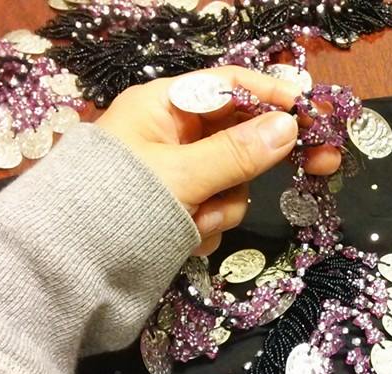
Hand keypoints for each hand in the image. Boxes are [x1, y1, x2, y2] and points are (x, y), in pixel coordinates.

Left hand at [96, 66, 340, 255]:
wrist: (68, 269)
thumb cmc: (115, 205)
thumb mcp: (181, 175)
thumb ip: (237, 153)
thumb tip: (289, 127)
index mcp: (162, 107)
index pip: (228, 86)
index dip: (272, 96)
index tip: (311, 112)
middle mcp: (170, 135)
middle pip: (239, 135)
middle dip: (257, 161)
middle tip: (323, 165)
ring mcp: (176, 174)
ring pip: (232, 179)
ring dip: (224, 203)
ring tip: (196, 221)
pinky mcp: (178, 207)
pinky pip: (216, 207)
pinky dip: (208, 223)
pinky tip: (186, 236)